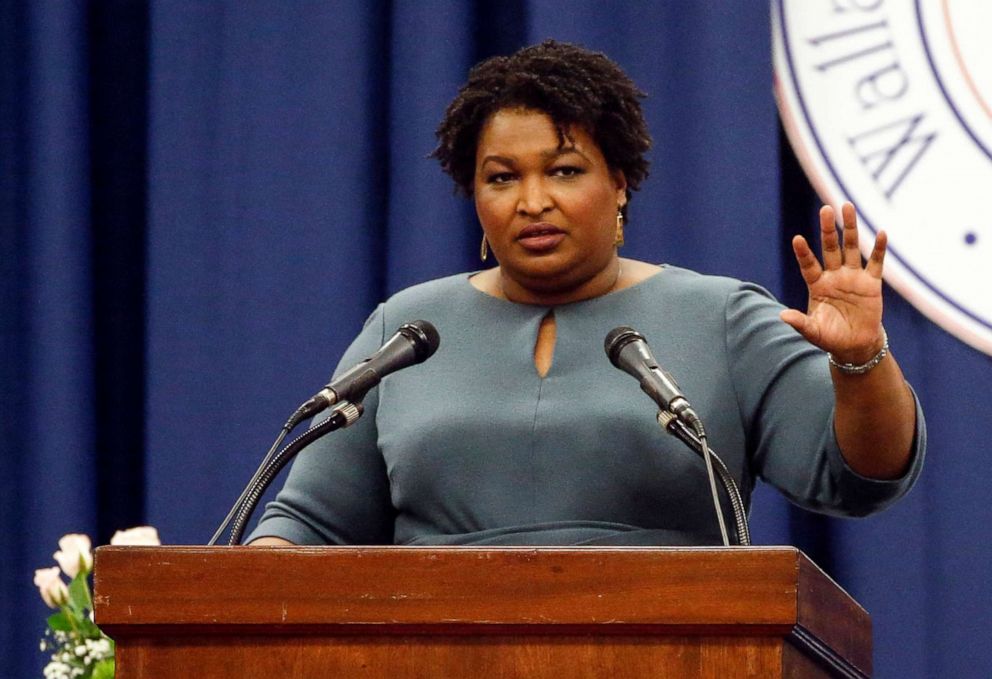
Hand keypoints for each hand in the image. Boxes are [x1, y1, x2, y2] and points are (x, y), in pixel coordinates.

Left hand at [780, 202, 886, 363]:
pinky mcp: (872, 283)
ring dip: (850, 229)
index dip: (803, 253)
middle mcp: (834, 276)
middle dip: (828, 229)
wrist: (855, 345)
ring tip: (847, 207)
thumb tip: (782, 316)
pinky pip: (876, 263)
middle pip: (830, 248)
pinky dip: (879, 249)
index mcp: (817, 285)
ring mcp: (853, 277)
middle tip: (825, 209)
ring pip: (851, 248)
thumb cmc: (830, 337)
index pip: (808, 265)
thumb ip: (800, 323)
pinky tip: (881, 233)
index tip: (797, 238)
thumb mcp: (813, 332)